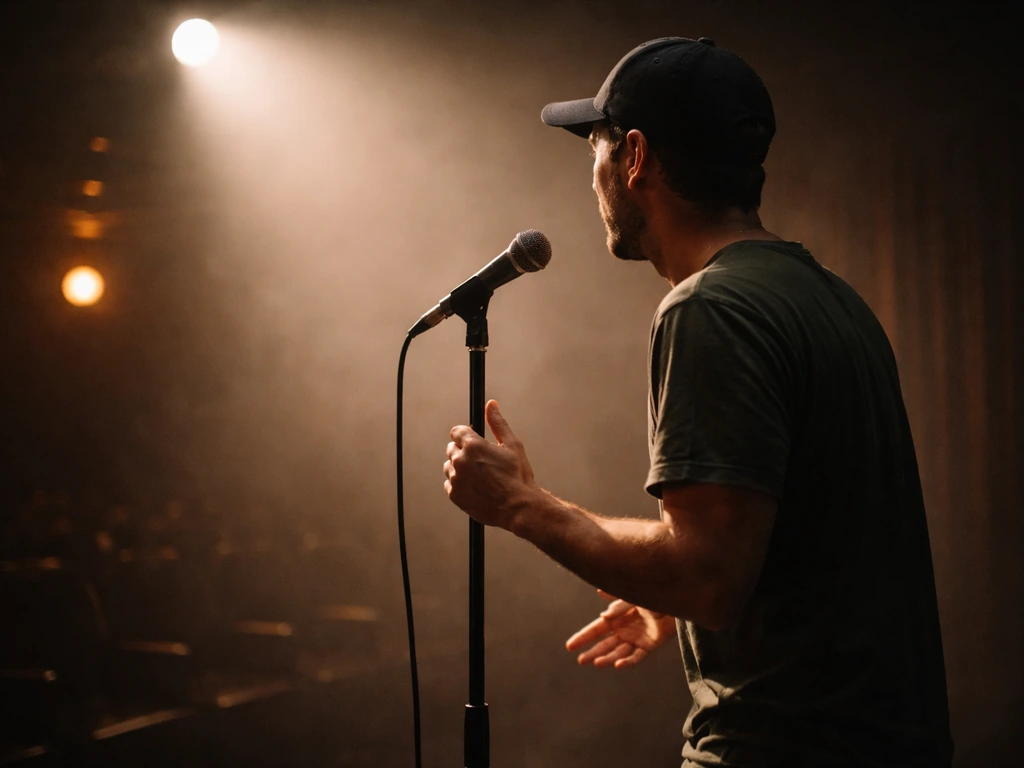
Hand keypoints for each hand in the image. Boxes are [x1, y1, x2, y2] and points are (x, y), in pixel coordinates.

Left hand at [444, 400, 537, 529]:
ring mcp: (456, 479)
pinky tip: (475, 487)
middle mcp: (460, 461)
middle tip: (481, 462)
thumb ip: (498, 423)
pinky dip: (459, 484)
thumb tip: (491, 405)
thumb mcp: (512, 445)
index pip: (456, 432)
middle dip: (463, 452)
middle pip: (451, 448)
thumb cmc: (518, 476)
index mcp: (473, 445)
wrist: (518, 507)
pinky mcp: (454, 495)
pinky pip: (450, 484)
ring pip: (449, 466)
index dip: (465, 436)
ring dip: (460, 468)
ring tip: (479, 477)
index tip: (472, 441)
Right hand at [566, 590, 676, 668]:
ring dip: (607, 658)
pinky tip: (618, 665)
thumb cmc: (651, 595)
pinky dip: (627, 662)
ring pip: (618, 652)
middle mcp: (623, 630)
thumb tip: (603, 615)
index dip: (583, 637)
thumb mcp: (632, 597)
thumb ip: (618, 605)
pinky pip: (637, 657)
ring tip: (597, 663)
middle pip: (604, 644)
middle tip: (580, 660)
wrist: (674, 598)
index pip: (596, 629)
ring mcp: (635, 639)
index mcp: (616, 617)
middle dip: (592, 652)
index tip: (570, 646)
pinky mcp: (649, 646)